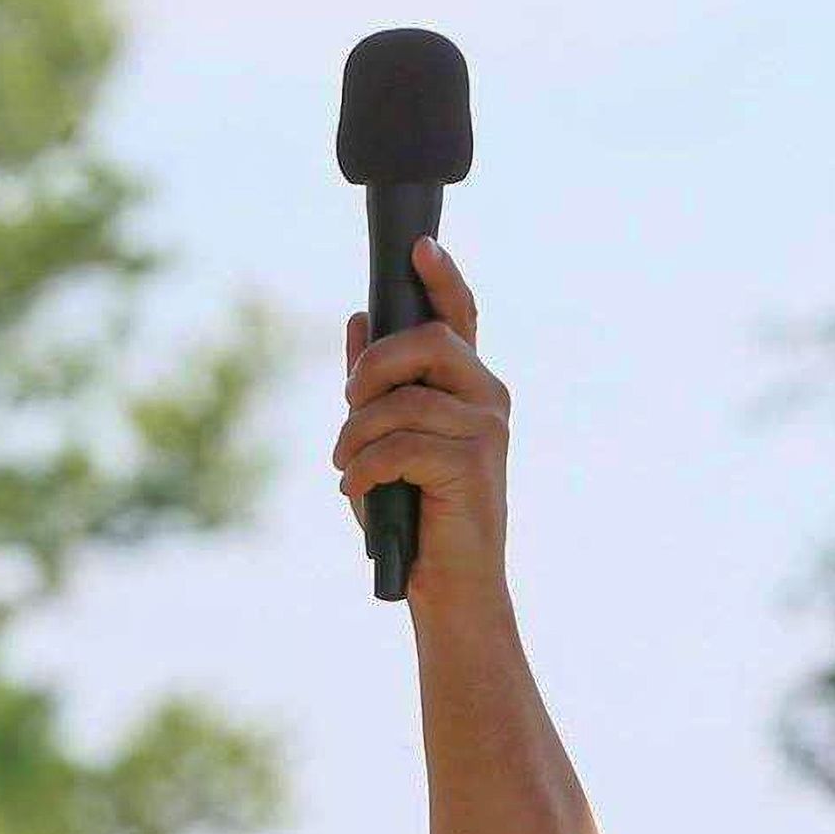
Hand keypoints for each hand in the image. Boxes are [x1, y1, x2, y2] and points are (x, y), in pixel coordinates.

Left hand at [334, 237, 511, 617]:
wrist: (448, 587)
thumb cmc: (415, 518)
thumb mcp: (383, 442)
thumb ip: (375, 387)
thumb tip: (358, 319)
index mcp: (469, 388)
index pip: (460, 317)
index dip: (442, 278)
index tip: (419, 246)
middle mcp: (487, 399)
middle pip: (428, 342)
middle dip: (374, 368)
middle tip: (347, 405)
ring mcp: (486, 430)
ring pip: (403, 402)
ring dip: (357, 435)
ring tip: (347, 468)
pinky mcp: (474, 464)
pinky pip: (400, 444)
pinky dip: (366, 468)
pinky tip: (359, 492)